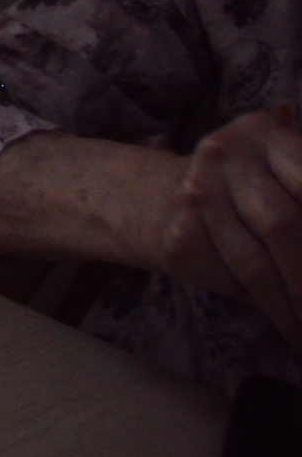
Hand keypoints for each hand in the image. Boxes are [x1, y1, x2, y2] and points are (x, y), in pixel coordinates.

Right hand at [150, 110, 301, 348]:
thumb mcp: (290, 167)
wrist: (167, 197)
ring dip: (296, 305)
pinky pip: (233, 282)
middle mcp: (223, 157)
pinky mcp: (180, 238)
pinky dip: (271, 309)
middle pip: (283, 223)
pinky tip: (293, 323)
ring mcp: (196, 198)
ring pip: (257, 265)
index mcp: (264, 133)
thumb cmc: (253, 185)